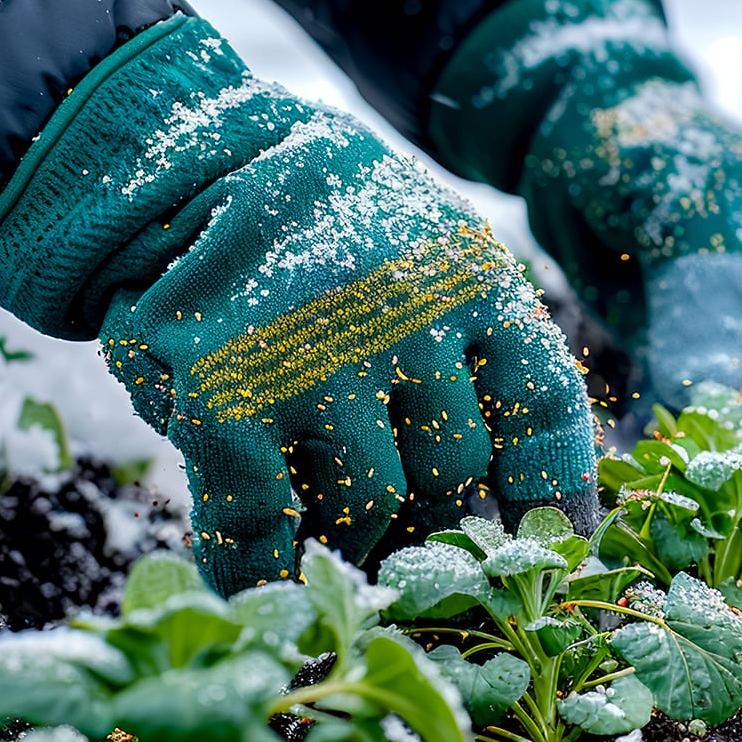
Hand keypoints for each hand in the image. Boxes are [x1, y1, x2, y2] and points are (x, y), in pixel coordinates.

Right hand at [0, 16, 599, 594]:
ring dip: (356, 541)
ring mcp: (319, 363)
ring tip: (337, 544)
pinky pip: (262, 522)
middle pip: (455, 472)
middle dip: (435, 520)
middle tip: (412, 548)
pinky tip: (267, 582)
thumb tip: (509, 496)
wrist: (187, 159)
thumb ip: (470, 345)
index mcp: (474, 280)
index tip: (554, 543)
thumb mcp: (425, 247)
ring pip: (370, 507)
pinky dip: (262, 566)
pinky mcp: (230, 399)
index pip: (541, 408)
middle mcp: (408, 321)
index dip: (552, 492)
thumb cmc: (320, 222)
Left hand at [432, 0, 741, 418]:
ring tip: (681, 460)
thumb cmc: (644, 143)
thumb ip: (703, 293)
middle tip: (730, 456)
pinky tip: (643, 451)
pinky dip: (660, 424)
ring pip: (726, 395)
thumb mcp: (685, 204)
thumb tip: (712, 390)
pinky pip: (671, 397)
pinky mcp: (662, 349)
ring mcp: (713, 326)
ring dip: (707, 430)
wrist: (562, 130)